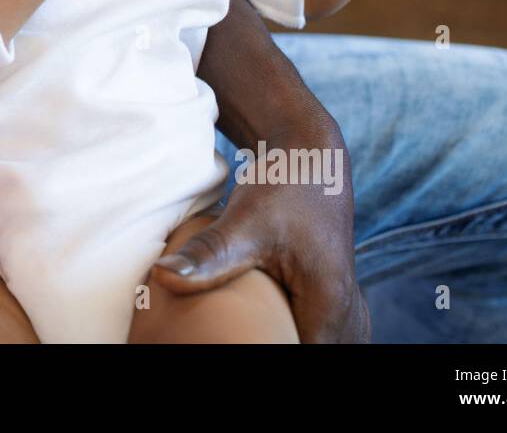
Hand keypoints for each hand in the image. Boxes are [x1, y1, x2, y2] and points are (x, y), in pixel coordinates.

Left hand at [151, 130, 370, 342]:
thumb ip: (207, 254)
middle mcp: (344, 314)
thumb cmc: (284, 184)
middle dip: (268, 342)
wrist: (308, 153)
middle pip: (310, 350)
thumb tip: (162, 275)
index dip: (261, 347)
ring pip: (316, 343)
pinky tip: (259, 327)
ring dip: (280, 339)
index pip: (297, 353)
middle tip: (223, 332)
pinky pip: (315, 334)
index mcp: (330, 306)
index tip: (225, 337)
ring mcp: (343, 309)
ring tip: (235, 329)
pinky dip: (290, 334)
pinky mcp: (329, 302)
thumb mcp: (244, 221)